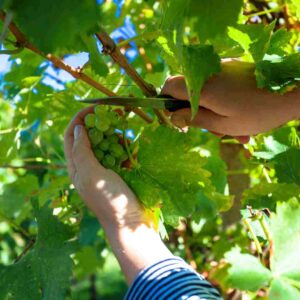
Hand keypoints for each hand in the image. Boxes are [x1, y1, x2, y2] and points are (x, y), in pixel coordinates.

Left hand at [64, 107, 172, 284]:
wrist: (130, 223)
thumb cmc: (109, 199)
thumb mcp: (91, 175)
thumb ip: (82, 151)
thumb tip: (80, 128)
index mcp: (76, 166)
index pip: (72, 136)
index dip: (80, 119)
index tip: (94, 107)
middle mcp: (87, 166)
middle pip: (88, 137)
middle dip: (99, 123)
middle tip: (114, 113)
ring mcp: (103, 168)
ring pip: (104, 144)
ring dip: (113, 134)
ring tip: (124, 130)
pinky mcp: (117, 172)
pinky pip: (117, 153)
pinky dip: (122, 146)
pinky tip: (130, 146)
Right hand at [162, 60, 299, 137]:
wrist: (292, 92)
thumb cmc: (257, 113)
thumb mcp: (224, 125)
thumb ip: (195, 119)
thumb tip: (172, 117)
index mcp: (203, 88)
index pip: (170, 86)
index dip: (166, 100)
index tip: (175, 116)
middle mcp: (209, 75)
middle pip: (189, 93)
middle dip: (197, 113)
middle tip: (214, 131)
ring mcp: (222, 70)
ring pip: (206, 93)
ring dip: (215, 112)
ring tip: (236, 133)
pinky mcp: (233, 70)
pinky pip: (220, 88)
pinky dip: (225, 104)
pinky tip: (242, 120)